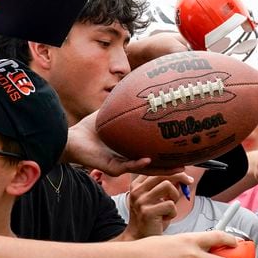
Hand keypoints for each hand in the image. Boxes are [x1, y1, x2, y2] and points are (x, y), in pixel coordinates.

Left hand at [64, 111, 179, 175]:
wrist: (71, 139)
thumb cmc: (89, 128)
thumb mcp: (110, 114)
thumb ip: (123, 104)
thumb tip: (137, 87)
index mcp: (131, 149)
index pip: (153, 154)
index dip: (167, 154)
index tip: (183, 151)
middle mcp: (128, 159)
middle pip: (154, 166)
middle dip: (170, 168)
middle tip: (187, 166)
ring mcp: (121, 165)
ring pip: (145, 170)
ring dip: (160, 169)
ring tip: (177, 168)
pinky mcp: (111, 167)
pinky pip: (127, 166)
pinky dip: (138, 163)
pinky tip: (149, 159)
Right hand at [125, 173, 190, 237]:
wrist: (140, 238)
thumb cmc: (152, 218)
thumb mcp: (157, 199)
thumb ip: (166, 187)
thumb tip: (182, 175)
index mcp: (137, 185)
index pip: (156, 169)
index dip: (172, 169)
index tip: (183, 171)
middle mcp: (137, 191)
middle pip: (162, 174)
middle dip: (180, 176)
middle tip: (189, 182)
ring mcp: (141, 201)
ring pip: (167, 186)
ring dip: (175, 197)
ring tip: (170, 207)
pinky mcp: (147, 212)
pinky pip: (170, 204)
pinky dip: (173, 212)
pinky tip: (165, 218)